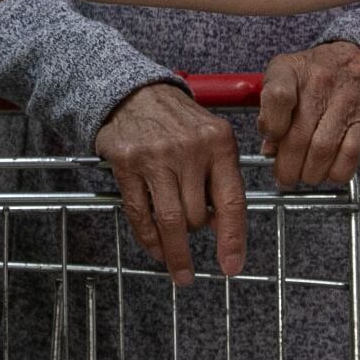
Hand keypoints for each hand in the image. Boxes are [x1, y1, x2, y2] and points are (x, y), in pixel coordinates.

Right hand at [93, 80, 246, 284]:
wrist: (135, 91)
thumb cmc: (179, 121)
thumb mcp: (211, 139)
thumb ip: (220, 178)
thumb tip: (223, 227)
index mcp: (219, 143)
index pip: (231, 201)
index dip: (232, 239)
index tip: (231, 267)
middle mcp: (189, 149)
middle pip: (197, 215)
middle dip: (195, 234)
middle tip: (191, 241)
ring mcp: (156, 156)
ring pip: (170, 220)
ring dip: (174, 251)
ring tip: (178, 268)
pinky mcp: (127, 162)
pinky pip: (140, 213)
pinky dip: (149, 238)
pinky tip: (156, 248)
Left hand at [259, 41, 359, 187]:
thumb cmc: (314, 73)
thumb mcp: (283, 77)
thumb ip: (271, 110)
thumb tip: (270, 150)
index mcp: (291, 70)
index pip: (277, 97)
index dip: (271, 126)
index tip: (271, 139)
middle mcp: (319, 83)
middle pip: (298, 137)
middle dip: (288, 167)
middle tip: (285, 177)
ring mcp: (345, 102)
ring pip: (322, 151)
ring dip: (310, 173)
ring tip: (305, 175)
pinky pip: (349, 156)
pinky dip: (335, 172)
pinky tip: (328, 172)